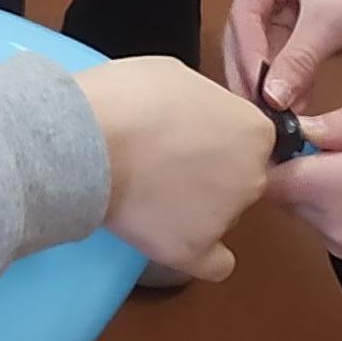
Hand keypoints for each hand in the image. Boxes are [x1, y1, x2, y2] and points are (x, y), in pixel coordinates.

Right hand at [76, 55, 276, 282]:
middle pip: (241, 179)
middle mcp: (251, 176)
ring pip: (222, 217)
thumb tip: (204, 117)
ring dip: (197, 208)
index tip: (193, 138)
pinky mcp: (194, 250)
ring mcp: (226, 218)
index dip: (221, 137)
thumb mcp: (180, 75)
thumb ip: (209, 103)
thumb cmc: (128, 99)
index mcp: (254, 130)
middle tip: (169, 162)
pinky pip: (215, 264)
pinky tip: (179, 239)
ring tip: (151, 190)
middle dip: (212, 172)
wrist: (87, 141)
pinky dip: (202, 255)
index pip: (251, 141)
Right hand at [224, 0, 341, 112]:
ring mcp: (291, 2)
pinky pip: (290, 61)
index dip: (250, 58)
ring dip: (275, 85)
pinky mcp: (312, 27)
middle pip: (249, 35)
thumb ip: (296, 60)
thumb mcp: (333, 16)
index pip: (243, 14)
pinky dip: (293, 84)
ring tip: (280, 118)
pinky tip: (296, 109)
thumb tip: (270, 97)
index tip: (259, 95)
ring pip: (267, 53)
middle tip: (263, 115)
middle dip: (258, 74)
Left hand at [266, 106, 341, 330]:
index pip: (271, 173)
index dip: (270, 146)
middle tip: (320, 129)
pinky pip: (325, 222)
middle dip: (291, 160)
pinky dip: (331, 199)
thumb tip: (304, 122)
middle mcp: (335, 226)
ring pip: (302, 207)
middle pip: (282, 192)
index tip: (286, 120)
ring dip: (312, 181)